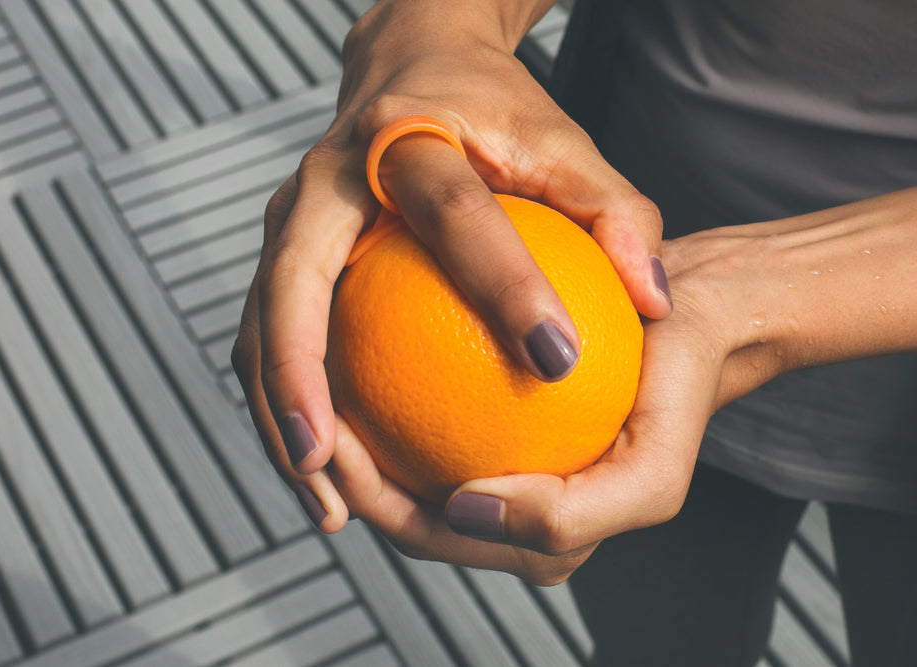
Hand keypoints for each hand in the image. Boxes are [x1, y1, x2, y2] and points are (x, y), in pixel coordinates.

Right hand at [231, 0, 672, 532]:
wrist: (409, 69)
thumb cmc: (493, 116)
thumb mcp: (564, 146)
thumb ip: (614, 211)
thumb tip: (653, 302)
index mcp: (406, 137)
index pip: (452, 213)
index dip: (503, 285)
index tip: (556, 364)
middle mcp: (325, 179)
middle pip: (293, 280)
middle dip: (301, 377)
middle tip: (333, 465)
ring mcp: (289, 220)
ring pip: (259, 325)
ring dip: (279, 416)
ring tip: (326, 503)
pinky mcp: (282, 256)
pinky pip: (269, 340)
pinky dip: (287, 407)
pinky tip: (331, 474)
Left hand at [322, 185, 916, 583]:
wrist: (693, 322)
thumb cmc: (677, 397)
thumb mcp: (648, 478)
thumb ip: (564, 520)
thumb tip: (462, 511)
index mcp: (537, 539)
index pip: (432, 537)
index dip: (372, 503)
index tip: (339, 444)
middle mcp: (509, 509)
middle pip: (402, 504)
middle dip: (345, 471)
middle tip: (315, 409)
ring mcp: (500, 463)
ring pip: (405, 460)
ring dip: (358, 432)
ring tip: (323, 381)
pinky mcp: (497, 417)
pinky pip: (426, 407)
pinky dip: (391, 387)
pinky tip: (361, 341)